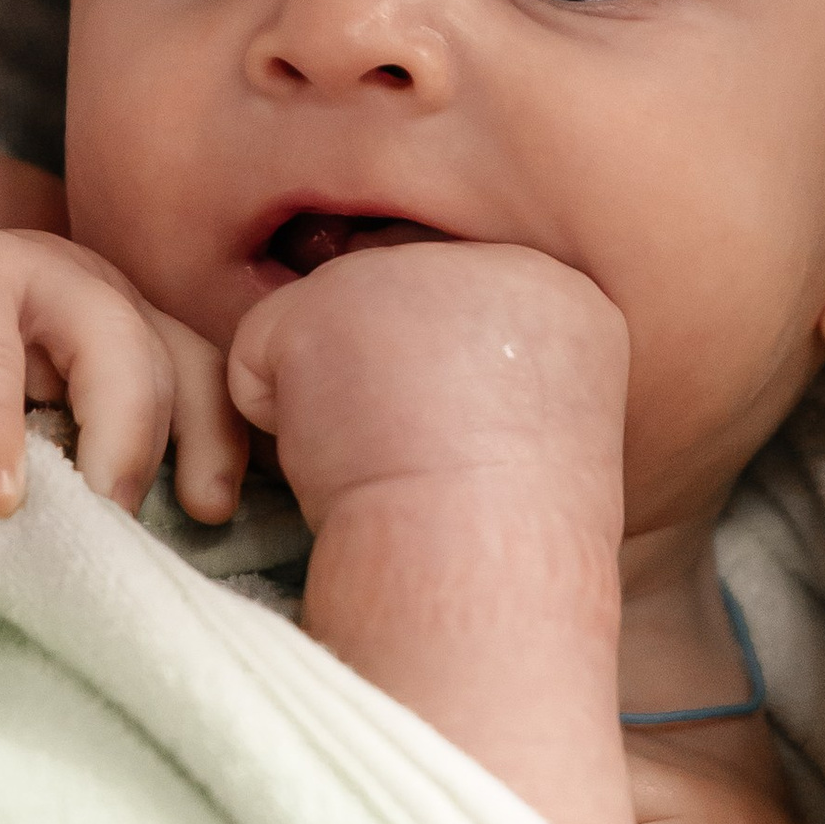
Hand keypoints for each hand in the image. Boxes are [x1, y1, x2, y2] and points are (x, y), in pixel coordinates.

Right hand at [0, 226, 244, 521]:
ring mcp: (23, 275)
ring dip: (110, 438)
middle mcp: (89, 292)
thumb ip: (76, 477)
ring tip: (88, 514)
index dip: (221, 446)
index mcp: (120, 329)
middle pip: (171, 362)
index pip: (205, 379)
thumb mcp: (19, 447)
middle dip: (165, 453)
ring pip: (110, 343)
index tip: (209, 517)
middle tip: (133, 535)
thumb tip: (143, 578)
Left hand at [227, 240, 628, 539]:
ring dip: (334, 400)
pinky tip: (340, 454)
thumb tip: (393, 358)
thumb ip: (483, 372)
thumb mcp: (528, 435)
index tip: (467, 462)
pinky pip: (260, 348)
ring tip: (391, 458)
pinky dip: (276, 416)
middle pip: (391, 307)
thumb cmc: (504, 544)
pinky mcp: (329, 293)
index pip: (458, 316)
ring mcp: (413, 266)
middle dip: (384, 385)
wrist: (480, 564)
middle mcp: (497, 259)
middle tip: (427, 462)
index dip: (438, 396)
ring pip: (326, 323)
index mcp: (564, 298)